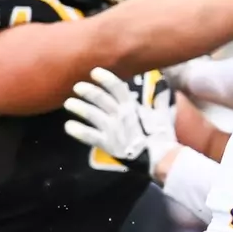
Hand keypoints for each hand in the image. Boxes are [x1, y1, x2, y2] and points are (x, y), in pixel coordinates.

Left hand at [64, 67, 179, 176]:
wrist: (161, 159)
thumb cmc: (162, 137)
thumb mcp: (163, 116)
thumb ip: (160, 100)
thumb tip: (163, 86)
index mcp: (133, 107)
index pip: (117, 88)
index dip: (106, 79)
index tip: (95, 72)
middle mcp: (121, 115)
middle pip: (101, 98)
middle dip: (88, 91)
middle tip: (77, 87)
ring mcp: (113, 130)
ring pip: (92, 114)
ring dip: (80, 108)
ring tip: (68, 103)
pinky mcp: (108, 145)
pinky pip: (90, 136)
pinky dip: (79, 131)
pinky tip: (68, 126)